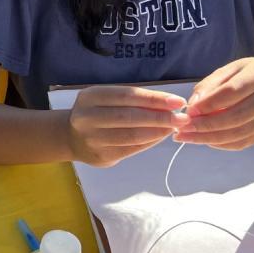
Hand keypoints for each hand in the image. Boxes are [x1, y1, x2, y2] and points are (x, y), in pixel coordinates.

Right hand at [67, 85, 186, 166]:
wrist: (71, 138)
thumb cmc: (98, 113)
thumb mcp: (108, 99)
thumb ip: (133, 100)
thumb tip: (169, 105)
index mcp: (91, 97)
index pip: (128, 96)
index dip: (154, 99)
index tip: (177, 101)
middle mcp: (87, 117)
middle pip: (130, 117)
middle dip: (160, 117)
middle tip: (182, 118)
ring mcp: (92, 139)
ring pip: (132, 135)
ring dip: (158, 131)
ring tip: (174, 127)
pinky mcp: (101, 156)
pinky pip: (131, 149)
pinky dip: (150, 142)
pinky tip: (161, 136)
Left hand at [178, 58, 253, 149]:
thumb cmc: (247, 74)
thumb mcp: (229, 71)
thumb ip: (210, 86)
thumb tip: (193, 105)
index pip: (233, 92)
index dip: (209, 104)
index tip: (189, 111)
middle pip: (238, 116)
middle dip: (207, 125)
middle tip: (183, 129)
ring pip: (241, 133)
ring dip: (211, 138)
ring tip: (189, 137)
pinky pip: (245, 142)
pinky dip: (223, 144)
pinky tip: (205, 140)